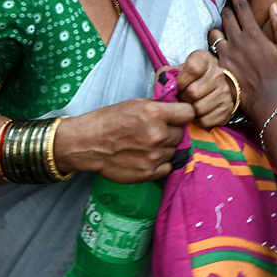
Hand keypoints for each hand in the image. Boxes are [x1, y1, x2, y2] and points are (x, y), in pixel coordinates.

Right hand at [60, 98, 194, 181]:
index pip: (189, 113)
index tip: (178, 117)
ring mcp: (154, 156)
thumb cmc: (109, 120)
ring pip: (174, 151)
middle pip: (181, 134)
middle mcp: (158, 135)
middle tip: (155, 132)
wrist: (87, 143)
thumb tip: (179, 112)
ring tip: (146, 145)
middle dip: (171, 132)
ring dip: (165, 148)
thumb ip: (160, 109)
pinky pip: (168, 167)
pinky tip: (146, 157)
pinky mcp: (149, 173)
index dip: (183, 114)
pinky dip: (161, 163)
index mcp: (155, 113)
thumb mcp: (136, 103)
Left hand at [173, 48, 235, 127]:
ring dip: (189, 110)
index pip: (193, 68)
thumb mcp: (175, 71)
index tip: (178, 86)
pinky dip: (197, 120)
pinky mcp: (227, 108)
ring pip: (199, 108)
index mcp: (204, 59)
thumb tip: (165, 91)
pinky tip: (196, 113)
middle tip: (181, 98)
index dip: (181, 81)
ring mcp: (225, 91)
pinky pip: (206, 121)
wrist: (210, 86)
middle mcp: (218, 73)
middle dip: (182, 98)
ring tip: (188, 105)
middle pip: (193, 92)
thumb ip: (166, 77)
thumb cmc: (187, 78)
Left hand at [218, 0, 276, 123]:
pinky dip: (215, 47)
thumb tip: (274, 6)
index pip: (241, 8)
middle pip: (226, 16)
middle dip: (227, 9)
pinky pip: (212, 50)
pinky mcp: (220, 66)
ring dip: (218, 28)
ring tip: (222, 30)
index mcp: (253, 34)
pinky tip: (219, 49)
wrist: (268, 100)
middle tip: (228, 9)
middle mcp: (237, 41)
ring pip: (214, 32)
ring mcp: (226, 54)